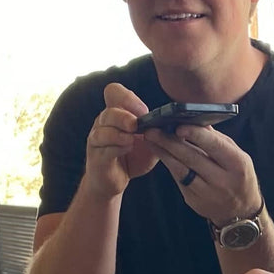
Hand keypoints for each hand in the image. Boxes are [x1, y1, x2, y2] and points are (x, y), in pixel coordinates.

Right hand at [84, 83, 158, 198]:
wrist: (116, 181)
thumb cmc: (133, 158)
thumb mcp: (151, 143)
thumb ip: (160, 133)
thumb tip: (177, 124)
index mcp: (117, 114)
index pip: (114, 92)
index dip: (127, 98)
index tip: (143, 111)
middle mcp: (104, 123)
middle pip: (109, 111)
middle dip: (125, 116)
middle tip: (137, 124)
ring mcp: (97, 139)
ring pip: (103, 129)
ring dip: (119, 132)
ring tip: (132, 137)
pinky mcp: (96, 156)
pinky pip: (104, 147)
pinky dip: (116, 146)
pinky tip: (127, 147)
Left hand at [144, 124, 261, 226]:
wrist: (240, 211)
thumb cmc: (238, 176)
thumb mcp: (237, 156)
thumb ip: (216, 140)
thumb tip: (194, 120)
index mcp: (237, 164)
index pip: (214, 145)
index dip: (194, 134)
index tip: (177, 125)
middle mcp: (223, 180)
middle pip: (192, 157)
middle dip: (169, 142)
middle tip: (152, 130)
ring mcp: (207, 193)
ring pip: (180, 170)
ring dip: (163, 153)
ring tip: (151, 139)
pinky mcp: (194, 201)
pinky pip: (178, 179)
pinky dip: (169, 164)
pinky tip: (161, 153)